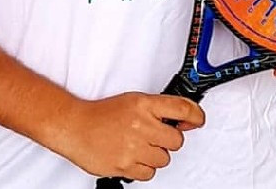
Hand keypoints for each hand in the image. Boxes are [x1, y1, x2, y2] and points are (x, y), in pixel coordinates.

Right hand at [56, 92, 204, 180]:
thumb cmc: (102, 114)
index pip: (181, 107)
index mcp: (143, 104)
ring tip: (138, 145)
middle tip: (154, 135)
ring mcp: (134, 146)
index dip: (195, 115)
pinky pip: (149, 173)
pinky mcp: (126, 165)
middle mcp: (141, 124)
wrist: (76, 127)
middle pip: (176, 139)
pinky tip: (132, 156)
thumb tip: (184, 120)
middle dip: (168, 139)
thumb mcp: (132, 101)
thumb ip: (157, 109)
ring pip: (164, 158)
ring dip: (155, 154)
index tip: (199, 120)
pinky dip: (143, 168)